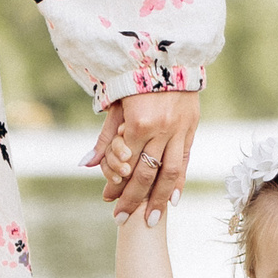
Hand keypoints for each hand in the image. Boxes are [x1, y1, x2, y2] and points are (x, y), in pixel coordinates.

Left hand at [87, 89, 199, 225]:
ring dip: (160, 200)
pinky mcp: (191, 127)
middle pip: (147, 174)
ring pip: (170, 173)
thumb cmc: (134, 80)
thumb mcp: (116, 105)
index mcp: (139, 123)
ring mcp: (179, 130)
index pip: (126, 163)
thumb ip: (105, 137)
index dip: (117, 184)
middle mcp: (161, 129)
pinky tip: (172, 200)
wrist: (166, 56)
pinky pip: (185, 160)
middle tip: (123, 220)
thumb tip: (87, 164)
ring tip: (152, 220)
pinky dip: (179, 182)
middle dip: (134, 200)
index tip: (108, 202)